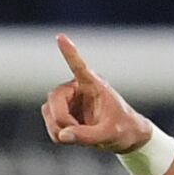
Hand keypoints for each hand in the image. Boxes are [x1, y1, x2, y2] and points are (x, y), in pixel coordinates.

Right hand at [41, 35, 155, 154]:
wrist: (125, 138)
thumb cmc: (124, 130)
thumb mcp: (110, 135)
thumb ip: (87, 136)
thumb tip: (63, 135)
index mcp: (93, 85)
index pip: (79, 66)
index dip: (70, 53)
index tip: (61, 37)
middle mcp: (75, 88)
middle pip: (54, 99)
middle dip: (62, 120)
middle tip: (75, 135)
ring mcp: (66, 101)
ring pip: (48, 113)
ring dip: (59, 130)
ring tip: (80, 137)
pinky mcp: (61, 113)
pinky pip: (51, 126)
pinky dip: (59, 136)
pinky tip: (74, 137)